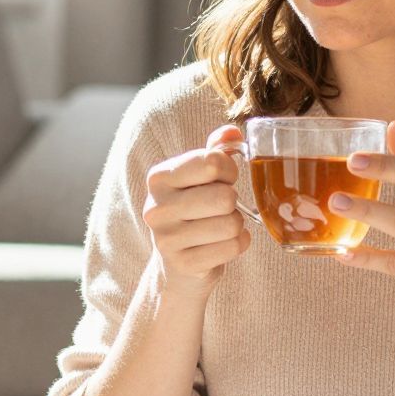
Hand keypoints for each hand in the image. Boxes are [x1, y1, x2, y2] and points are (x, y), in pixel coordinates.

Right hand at [140, 125, 250, 290]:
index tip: (222, 180)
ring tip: (220, 227)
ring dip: (237, 225)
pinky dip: (238, 245)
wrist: (179, 263)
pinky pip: (232, 247)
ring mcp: (166, 239)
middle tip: (222, 209)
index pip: (212, 161)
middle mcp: (156, 207)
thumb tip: (233, 131)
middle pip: (225, 196)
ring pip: (231, 224)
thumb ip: (215, 150)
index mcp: (159, 177)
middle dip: (233, 203)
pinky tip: (222, 245)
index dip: (229, 171)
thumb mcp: (200, 178)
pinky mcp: (183, 264)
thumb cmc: (194, 211)